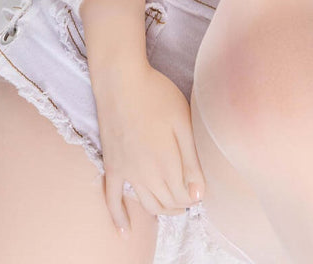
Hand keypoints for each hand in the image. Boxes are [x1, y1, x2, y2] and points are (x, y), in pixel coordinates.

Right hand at [93, 60, 206, 233]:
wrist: (121, 81)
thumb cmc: (157, 95)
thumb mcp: (183, 122)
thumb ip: (191, 161)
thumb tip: (198, 195)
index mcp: (165, 163)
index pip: (183, 196)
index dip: (194, 196)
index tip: (201, 189)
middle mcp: (144, 174)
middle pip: (166, 202)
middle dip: (181, 204)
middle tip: (191, 196)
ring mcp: (125, 172)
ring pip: (146, 204)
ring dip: (161, 210)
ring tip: (173, 206)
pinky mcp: (111, 166)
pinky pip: (111, 199)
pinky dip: (118, 217)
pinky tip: (125, 232)